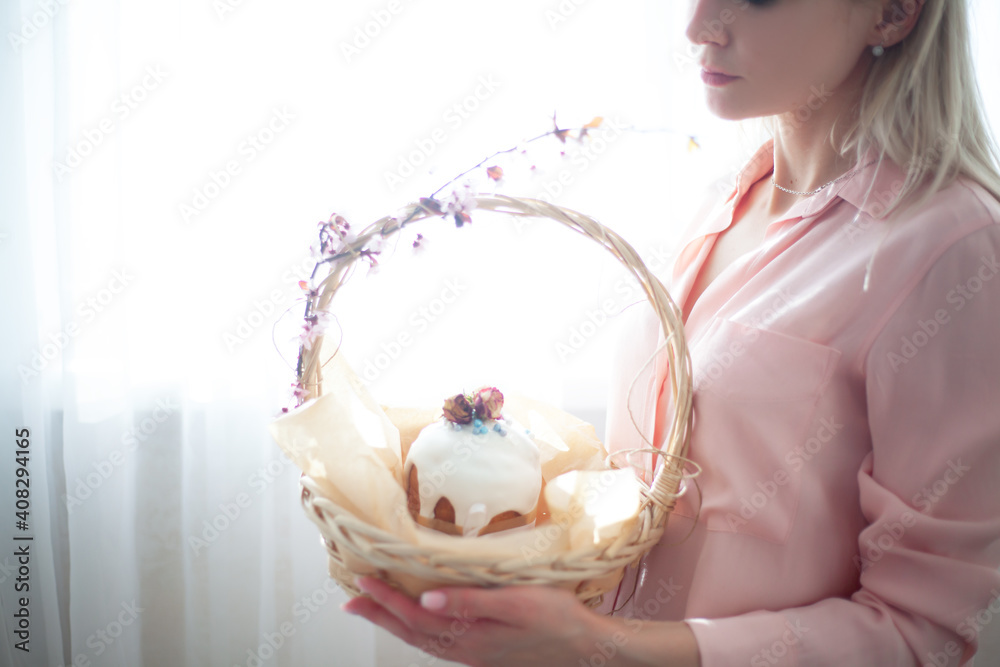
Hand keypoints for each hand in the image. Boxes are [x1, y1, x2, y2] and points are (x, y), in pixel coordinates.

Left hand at [341, 576, 700, 666]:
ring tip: (373, 607)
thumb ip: (469, 602)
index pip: (414, 617)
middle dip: (379, 614)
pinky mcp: (483, 651)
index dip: (384, 599)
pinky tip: (419, 620)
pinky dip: (418, 629)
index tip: (361, 581)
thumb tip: (425, 600)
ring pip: (422, 639)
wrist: (585, 647)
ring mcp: (473, 653)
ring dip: (394, 622)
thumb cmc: (556, 619)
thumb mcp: (515, 603)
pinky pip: (439, 641)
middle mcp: (464, 649)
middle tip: (350, 598)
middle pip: (410, 632)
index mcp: (467, 636)